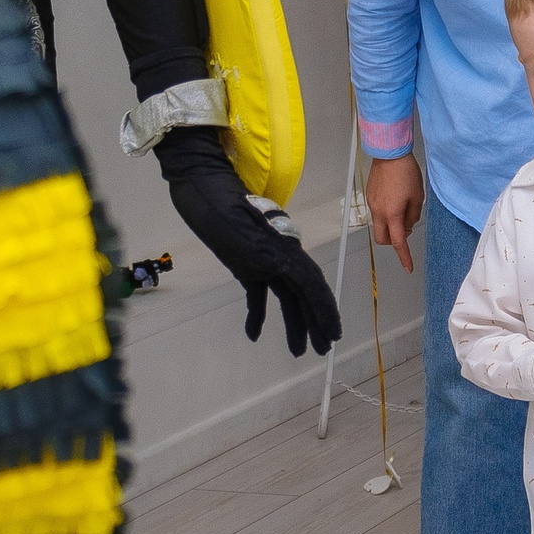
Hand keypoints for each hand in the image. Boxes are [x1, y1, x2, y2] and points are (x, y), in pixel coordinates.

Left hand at [167, 172, 342, 355]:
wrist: (200, 182)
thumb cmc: (216, 201)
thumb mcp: (239, 227)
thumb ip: (261, 251)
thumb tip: (283, 270)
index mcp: (282, 248)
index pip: (312, 284)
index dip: (325, 310)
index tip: (333, 333)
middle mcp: (279, 255)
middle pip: (303, 294)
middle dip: (315, 322)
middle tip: (323, 349)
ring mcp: (262, 259)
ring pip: (285, 296)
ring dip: (293, 323)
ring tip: (297, 351)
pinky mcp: (244, 263)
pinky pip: (257, 293)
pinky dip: (257, 314)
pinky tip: (254, 334)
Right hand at [365, 153, 424, 271]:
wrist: (389, 154)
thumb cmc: (406, 172)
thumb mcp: (417, 197)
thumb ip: (413, 215)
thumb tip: (407, 225)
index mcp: (392, 214)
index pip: (398, 242)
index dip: (404, 257)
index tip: (408, 267)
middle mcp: (379, 212)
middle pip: (382, 239)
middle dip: (393, 241)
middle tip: (405, 231)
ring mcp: (372, 204)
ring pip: (379, 226)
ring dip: (390, 226)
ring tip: (403, 209)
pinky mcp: (370, 197)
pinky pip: (377, 213)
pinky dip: (386, 214)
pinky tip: (395, 200)